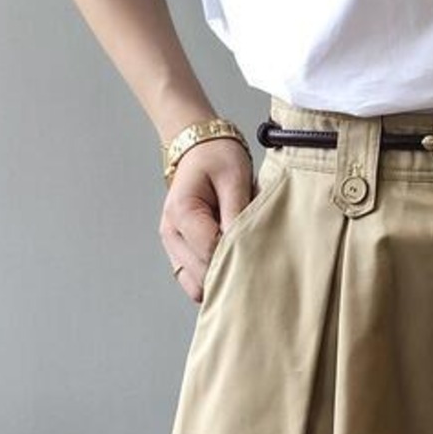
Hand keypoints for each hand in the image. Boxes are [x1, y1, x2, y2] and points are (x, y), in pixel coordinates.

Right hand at [159, 137, 255, 304]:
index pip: (211, 252)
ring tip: (242, 255)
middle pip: (203, 274)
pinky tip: (231, 261)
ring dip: (221, 276)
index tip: (261, 251)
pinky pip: (195, 281)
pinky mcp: (179, 253)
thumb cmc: (218, 158)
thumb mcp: (235, 178)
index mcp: (181, 212)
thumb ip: (237, 214)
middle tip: (257, 256)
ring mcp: (172, 246)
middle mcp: (171, 233)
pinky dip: (213, 277)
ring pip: (197, 285)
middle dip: (231, 269)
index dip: (238, 256)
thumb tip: (245, 248)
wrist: (201, 148)